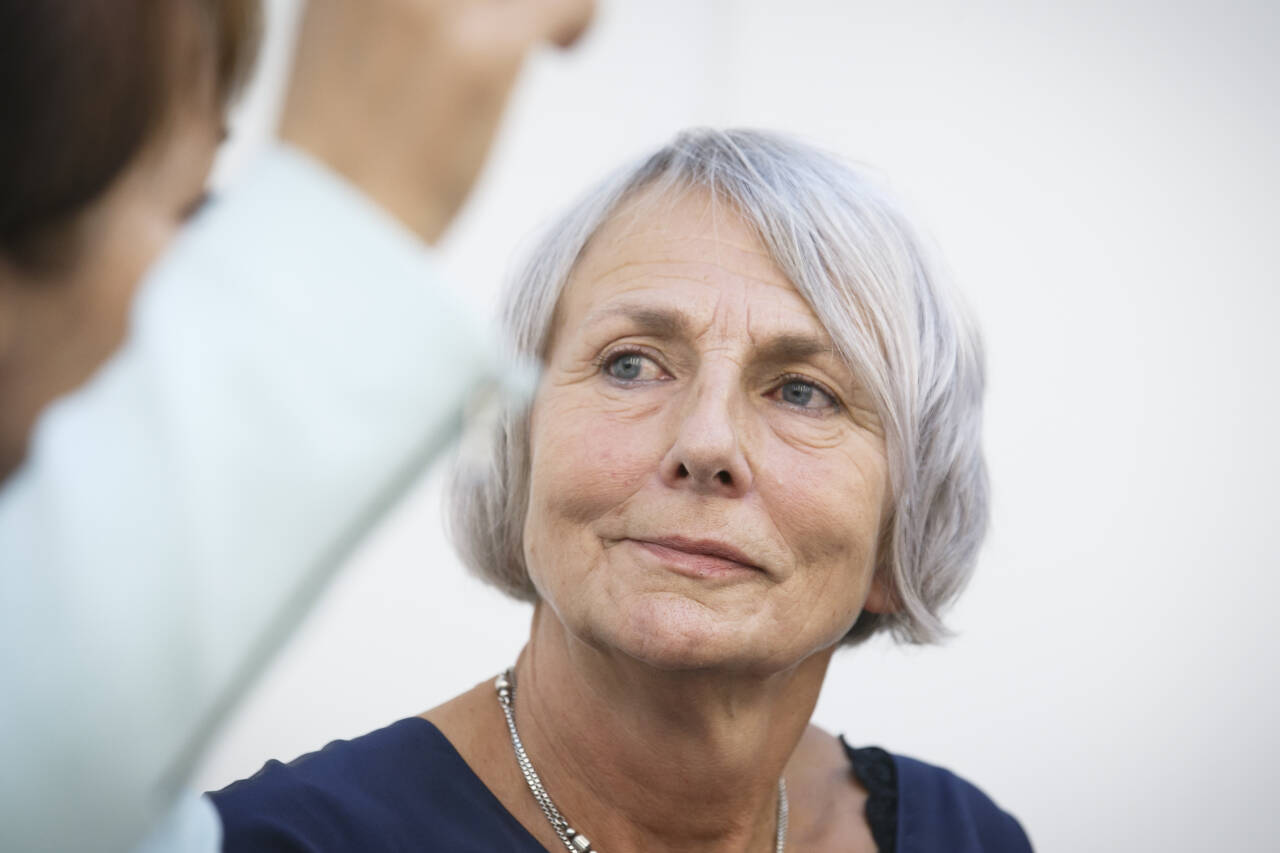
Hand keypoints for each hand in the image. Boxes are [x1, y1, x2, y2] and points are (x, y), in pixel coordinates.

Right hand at [280, 0, 594, 243]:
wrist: (339, 226)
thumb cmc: (347, 148)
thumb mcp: (344, 35)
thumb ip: (394, 1)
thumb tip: (457, 2)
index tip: (480, 9)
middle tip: (523, 21)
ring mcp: (434, 5)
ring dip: (547, 0)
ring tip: (546, 30)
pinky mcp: (484, 53)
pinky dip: (577, 19)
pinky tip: (562, 50)